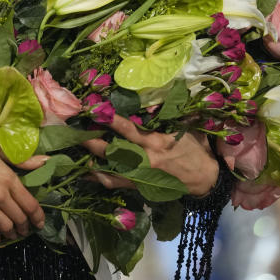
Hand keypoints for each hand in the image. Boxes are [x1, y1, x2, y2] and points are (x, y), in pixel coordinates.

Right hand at [0, 133, 45, 242]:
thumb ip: (20, 158)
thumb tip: (45, 161)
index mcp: (8, 178)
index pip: (30, 204)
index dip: (38, 217)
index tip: (40, 223)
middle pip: (19, 218)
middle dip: (25, 227)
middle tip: (26, 230)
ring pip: (5, 228)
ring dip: (12, 234)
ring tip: (13, 235)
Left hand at [85, 116, 219, 196]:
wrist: (207, 180)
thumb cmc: (198, 149)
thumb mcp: (189, 127)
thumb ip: (173, 113)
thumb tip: (163, 92)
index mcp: (156, 142)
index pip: (129, 130)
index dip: (111, 121)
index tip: (94, 111)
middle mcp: (145, 160)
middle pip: (112, 152)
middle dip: (91, 142)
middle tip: (72, 132)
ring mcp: (141, 176)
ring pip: (109, 171)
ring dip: (90, 163)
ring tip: (72, 154)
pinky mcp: (140, 186)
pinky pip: (115, 183)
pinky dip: (99, 178)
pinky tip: (86, 173)